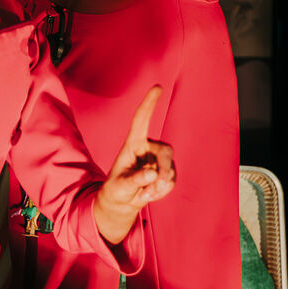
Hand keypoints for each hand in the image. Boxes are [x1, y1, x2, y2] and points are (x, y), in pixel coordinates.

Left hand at [94, 84, 175, 243]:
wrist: (123, 201)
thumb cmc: (116, 189)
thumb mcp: (119, 187)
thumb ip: (134, 180)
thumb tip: (152, 174)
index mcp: (133, 143)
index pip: (142, 119)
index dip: (149, 103)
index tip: (158, 87)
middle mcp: (148, 148)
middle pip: (166, 151)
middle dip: (164, 169)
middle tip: (156, 186)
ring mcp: (159, 160)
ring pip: (170, 169)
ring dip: (159, 185)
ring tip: (143, 193)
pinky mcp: (166, 171)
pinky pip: (171, 180)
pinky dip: (161, 191)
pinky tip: (150, 193)